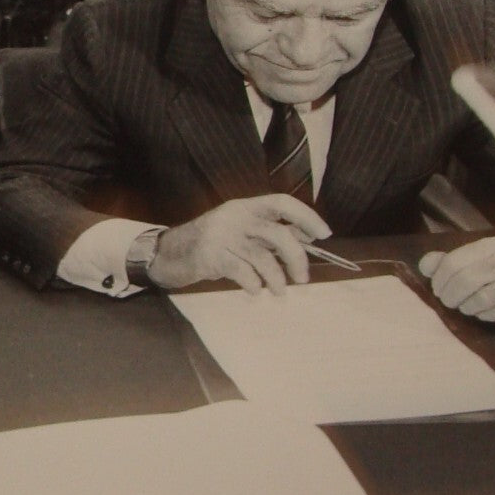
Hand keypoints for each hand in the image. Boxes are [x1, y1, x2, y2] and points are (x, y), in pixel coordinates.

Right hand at [147, 195, 331, 293]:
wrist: (170, 253)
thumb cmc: (213, 245)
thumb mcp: (240, 232)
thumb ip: (268, 234)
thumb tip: (306, 242)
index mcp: (245, 206)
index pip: (282, 203)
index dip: (306, 216)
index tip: (324, 234)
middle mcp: (235, 216)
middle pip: (278, 234)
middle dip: (297, 259)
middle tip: (303, 278)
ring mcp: (221, 235)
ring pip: (263, 257)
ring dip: (277, 279)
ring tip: (280, 291)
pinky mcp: (211, 256)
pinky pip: (243, 272)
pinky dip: (254, 285)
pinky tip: (255, 290)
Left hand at [419, 237, 494, 322]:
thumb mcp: (477, 261)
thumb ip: (449, 262)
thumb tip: (426, 266)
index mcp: (491, 245)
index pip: (455, 261)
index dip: (440, 279)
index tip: (438, 289)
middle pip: (467, 280)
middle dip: (451, 295)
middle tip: (448, 301)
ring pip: (483, 298)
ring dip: (467, 307)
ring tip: (464, 307)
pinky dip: (485, 315)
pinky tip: (482, 312)